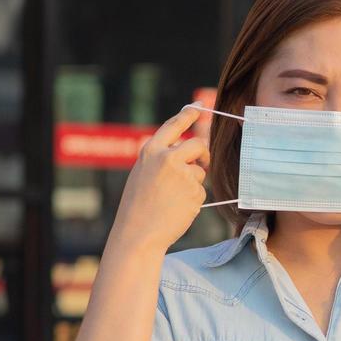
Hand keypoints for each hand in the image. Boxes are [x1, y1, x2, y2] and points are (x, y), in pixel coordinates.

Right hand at [110, 106, 209, 253]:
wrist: (137, 234)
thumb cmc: (138, 206)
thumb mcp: (143, 173)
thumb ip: (161, 159)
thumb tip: (186, 151)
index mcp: (151, 151)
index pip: (173, 126)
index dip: (188, 115)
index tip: (199, 106)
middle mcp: (168, 158)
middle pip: (198, 145)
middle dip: (203, 154)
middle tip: (202, 162)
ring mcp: (183, 174)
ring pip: (200, 172)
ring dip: (193, 183)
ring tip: (172, 199)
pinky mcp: (195, 192)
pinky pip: (201, 191)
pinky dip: (193, 199)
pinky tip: (177, 208)